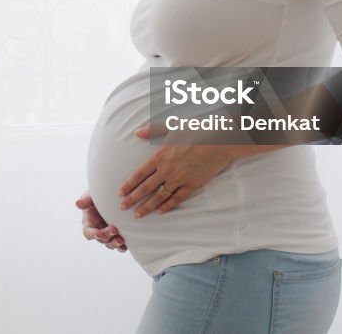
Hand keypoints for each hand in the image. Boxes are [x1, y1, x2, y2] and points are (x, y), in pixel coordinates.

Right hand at [75, 191, 126, 251]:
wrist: (112, 197)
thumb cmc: (98, 196)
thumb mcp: (92, 196)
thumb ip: (86, 199)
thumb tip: (78, 204)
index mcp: (89, 222)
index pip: (88, 232)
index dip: (93, 234)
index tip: (99, 233)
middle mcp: (97, 230)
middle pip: (100, 239)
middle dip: (107, 236)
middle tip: (115, 230)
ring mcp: (107, 234)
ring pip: (109, 244)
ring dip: (115, 244)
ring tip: (121, 240)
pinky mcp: (116, 235)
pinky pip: (118, 245)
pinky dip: (121, 247)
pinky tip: (125, 246)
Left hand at [118, 125, 283, 217]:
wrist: (221, 139)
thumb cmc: (197, 129)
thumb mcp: (172, 126)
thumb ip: (153, 130)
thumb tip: (137, 132)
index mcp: (160, 156)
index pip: (140, 174)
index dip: (129, 185)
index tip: (120, 193)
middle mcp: (167, 170)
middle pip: (146, 188)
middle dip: (133, 199)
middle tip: (122, 208)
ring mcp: (180, 179)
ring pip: (159, 196)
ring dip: (147, 207)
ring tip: (138, 215)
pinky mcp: (193, 185)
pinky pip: (177, 199)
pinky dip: (168, 206)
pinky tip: (160, 211)